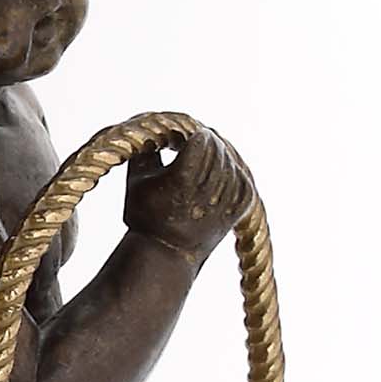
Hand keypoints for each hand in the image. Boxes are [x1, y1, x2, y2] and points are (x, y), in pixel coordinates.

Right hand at [120, 131, 241, 263]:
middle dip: (206, 141)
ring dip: (219, 155)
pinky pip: (244, 179)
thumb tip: (152, 127)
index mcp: (183, 179)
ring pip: (232, 162)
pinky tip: (222, 170)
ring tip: (205, 157)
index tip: (179, 139)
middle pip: (218, 148)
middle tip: (194, 143)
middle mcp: (207, 190)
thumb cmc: (146, 216)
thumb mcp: (136, 179)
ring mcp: (226, 202)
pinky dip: (235, 172)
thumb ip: (146, 148)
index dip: (190, 134)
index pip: (201, 140)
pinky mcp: (239, 210)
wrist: (165, 254)